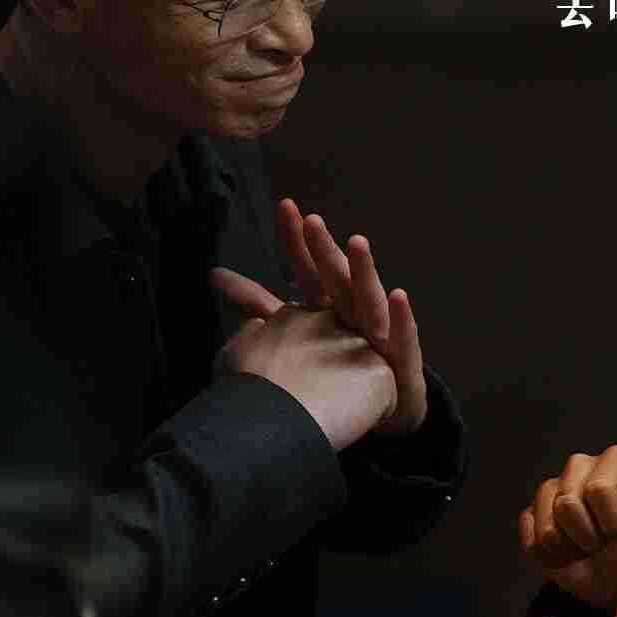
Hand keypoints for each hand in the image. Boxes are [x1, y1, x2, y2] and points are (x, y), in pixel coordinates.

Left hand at [212, 198, 427, 435]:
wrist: (388, 410)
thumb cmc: (341, 368)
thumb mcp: (294, 329)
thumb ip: (257, 303)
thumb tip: (213, 274)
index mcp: (330, 306)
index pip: (309, 269)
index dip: (297, 242)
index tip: (286, 207)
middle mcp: (355, 314)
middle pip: (337, 278)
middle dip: (325, 250)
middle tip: (312, 222)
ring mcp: (381, 335)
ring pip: (369, 300)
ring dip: (364, 272)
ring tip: (358, 243)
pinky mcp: (402, 361)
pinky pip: (403, 340)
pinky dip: (400, 319)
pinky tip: (397, 296)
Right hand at [522, 404, 616, 610]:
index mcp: (616, 461)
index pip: (599, 489)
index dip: (615, 521)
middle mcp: (582, 469)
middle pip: (568, 503)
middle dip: (593, 536)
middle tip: (613, 543)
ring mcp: (557, 493)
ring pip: (547, 523)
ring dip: (573, 549)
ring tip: (594, 550)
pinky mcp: (538, 518)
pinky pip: (531, 536)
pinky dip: (553, 557)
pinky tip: (574, 556)